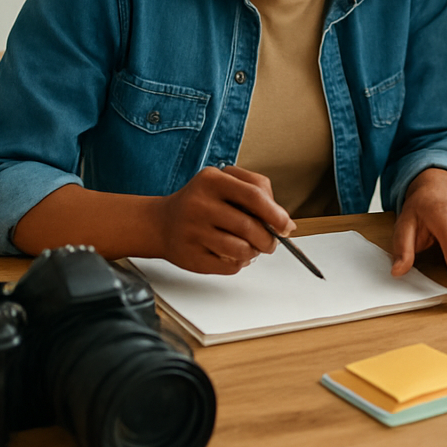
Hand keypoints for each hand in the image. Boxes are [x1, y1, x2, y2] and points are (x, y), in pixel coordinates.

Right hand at [150, 165, 292, 273]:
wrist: (160, 222)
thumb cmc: (201, 201)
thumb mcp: (224, 182)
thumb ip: (256, 192)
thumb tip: (284, 222)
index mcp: (212, 180)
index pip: (254, 195)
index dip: (275, 214)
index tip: (286, 225)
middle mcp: (199, 204)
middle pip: (249, 226)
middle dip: (268, 239)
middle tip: (271, 242)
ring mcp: (192, 231)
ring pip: (241, 249)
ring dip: (254, 252)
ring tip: (250, 247)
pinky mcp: (190, 256)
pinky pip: (228, 266)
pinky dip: (238, 263)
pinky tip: (231, 254)